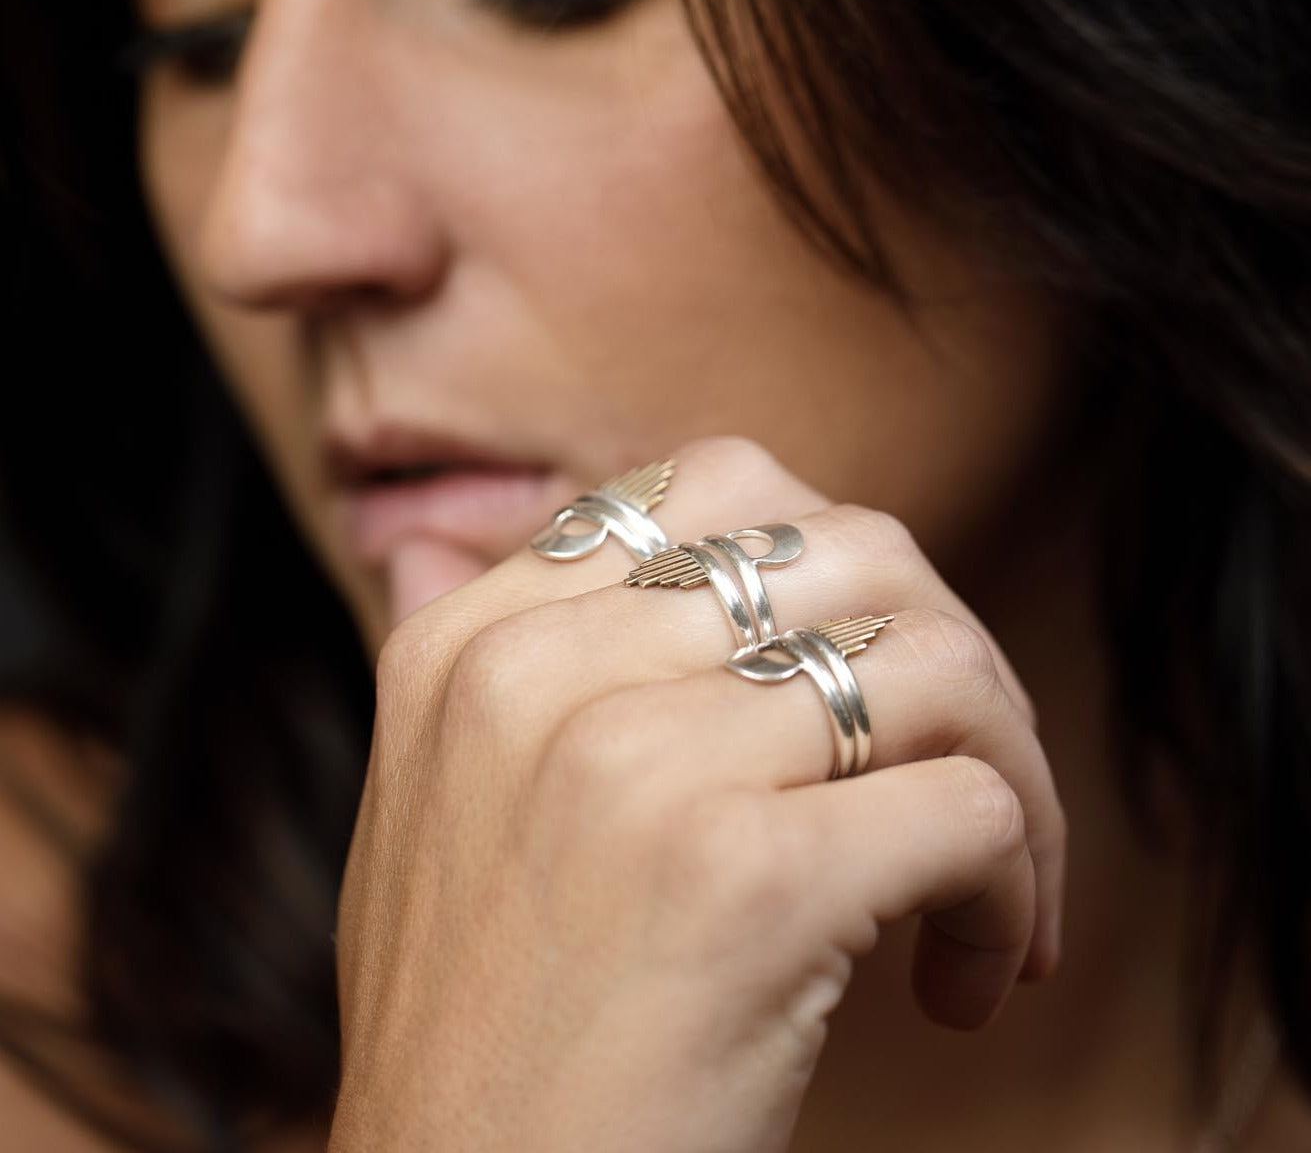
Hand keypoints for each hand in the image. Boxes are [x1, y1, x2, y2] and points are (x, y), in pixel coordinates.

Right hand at [328, 438, 1064, 1152]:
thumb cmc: (478, 1025)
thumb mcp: (425, 807)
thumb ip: (454, 656)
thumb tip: (420, 533)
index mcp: (471, 644)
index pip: (717, 487)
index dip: (831, 569)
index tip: (857, 678)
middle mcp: (541, 677)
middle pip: (855, 553)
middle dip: (948, 652)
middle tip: (953, 768)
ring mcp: (640, 769)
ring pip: (939, 666)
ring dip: (1009, 770)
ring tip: (985, 884)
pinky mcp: (747, 883)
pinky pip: (976, 807)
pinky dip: (1016, 886)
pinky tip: (964, 976)